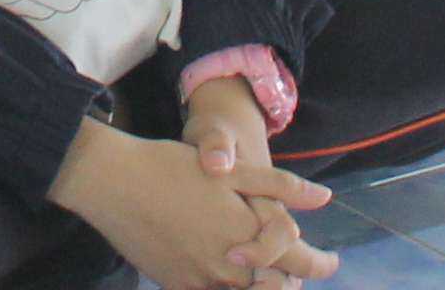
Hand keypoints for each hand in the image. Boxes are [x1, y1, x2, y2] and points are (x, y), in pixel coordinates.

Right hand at [50, 120, 335, 289]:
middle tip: (295, 264)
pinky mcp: (176, 285)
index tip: (331, 261)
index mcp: (247, 234)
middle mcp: (229, 266)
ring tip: (261, 267)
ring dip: (259, 284)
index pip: (299, 262)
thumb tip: (324, 198)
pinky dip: (226, 286)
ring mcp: (201, 280)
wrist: (112, 182)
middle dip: (290, 278)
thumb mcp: (232, 170)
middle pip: (275, 285)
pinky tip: (224, 269)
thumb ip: (280, 187)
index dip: (320, 264)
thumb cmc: (172, 167)